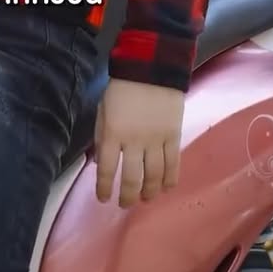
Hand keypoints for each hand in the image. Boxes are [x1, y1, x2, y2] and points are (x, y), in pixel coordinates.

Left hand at [94, 79, 183, 206]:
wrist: (151, 68)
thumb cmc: (122, 88)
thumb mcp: (102, 108)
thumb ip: (101, 135)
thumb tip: (99, 163)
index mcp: (112, 132)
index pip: (105, 169)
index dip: (103, 187)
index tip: (104, 198)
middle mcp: (133, 141)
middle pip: (131, 178)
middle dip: (127, 196)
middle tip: (125, 204)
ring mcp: (155, 140)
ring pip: (154, 176)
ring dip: (149, 192)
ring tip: (146, 198)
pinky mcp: (173, 136)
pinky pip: (173, 164)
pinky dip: (170, 180)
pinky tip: (166, 188)